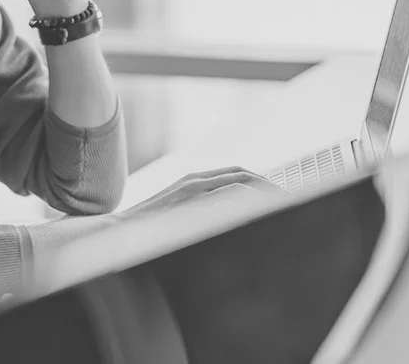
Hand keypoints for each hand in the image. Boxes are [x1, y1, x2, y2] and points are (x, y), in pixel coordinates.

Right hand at [119, 166, 284, 219]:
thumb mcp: (177, 218)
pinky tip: (260, 213)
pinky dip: (247, 201)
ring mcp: (192, 190)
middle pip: (242, 175)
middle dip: (268, 187)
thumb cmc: (146, 232)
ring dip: (263, 193)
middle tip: (291, 201)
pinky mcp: (188, 201)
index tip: (278, 197)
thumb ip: (199, 214)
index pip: (236, 175)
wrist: (117, 233)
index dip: (260, 184)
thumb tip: (225, 222)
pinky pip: (225, 195)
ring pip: (239, 182)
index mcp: (194, 183)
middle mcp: (195, 181)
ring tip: (283, 207)